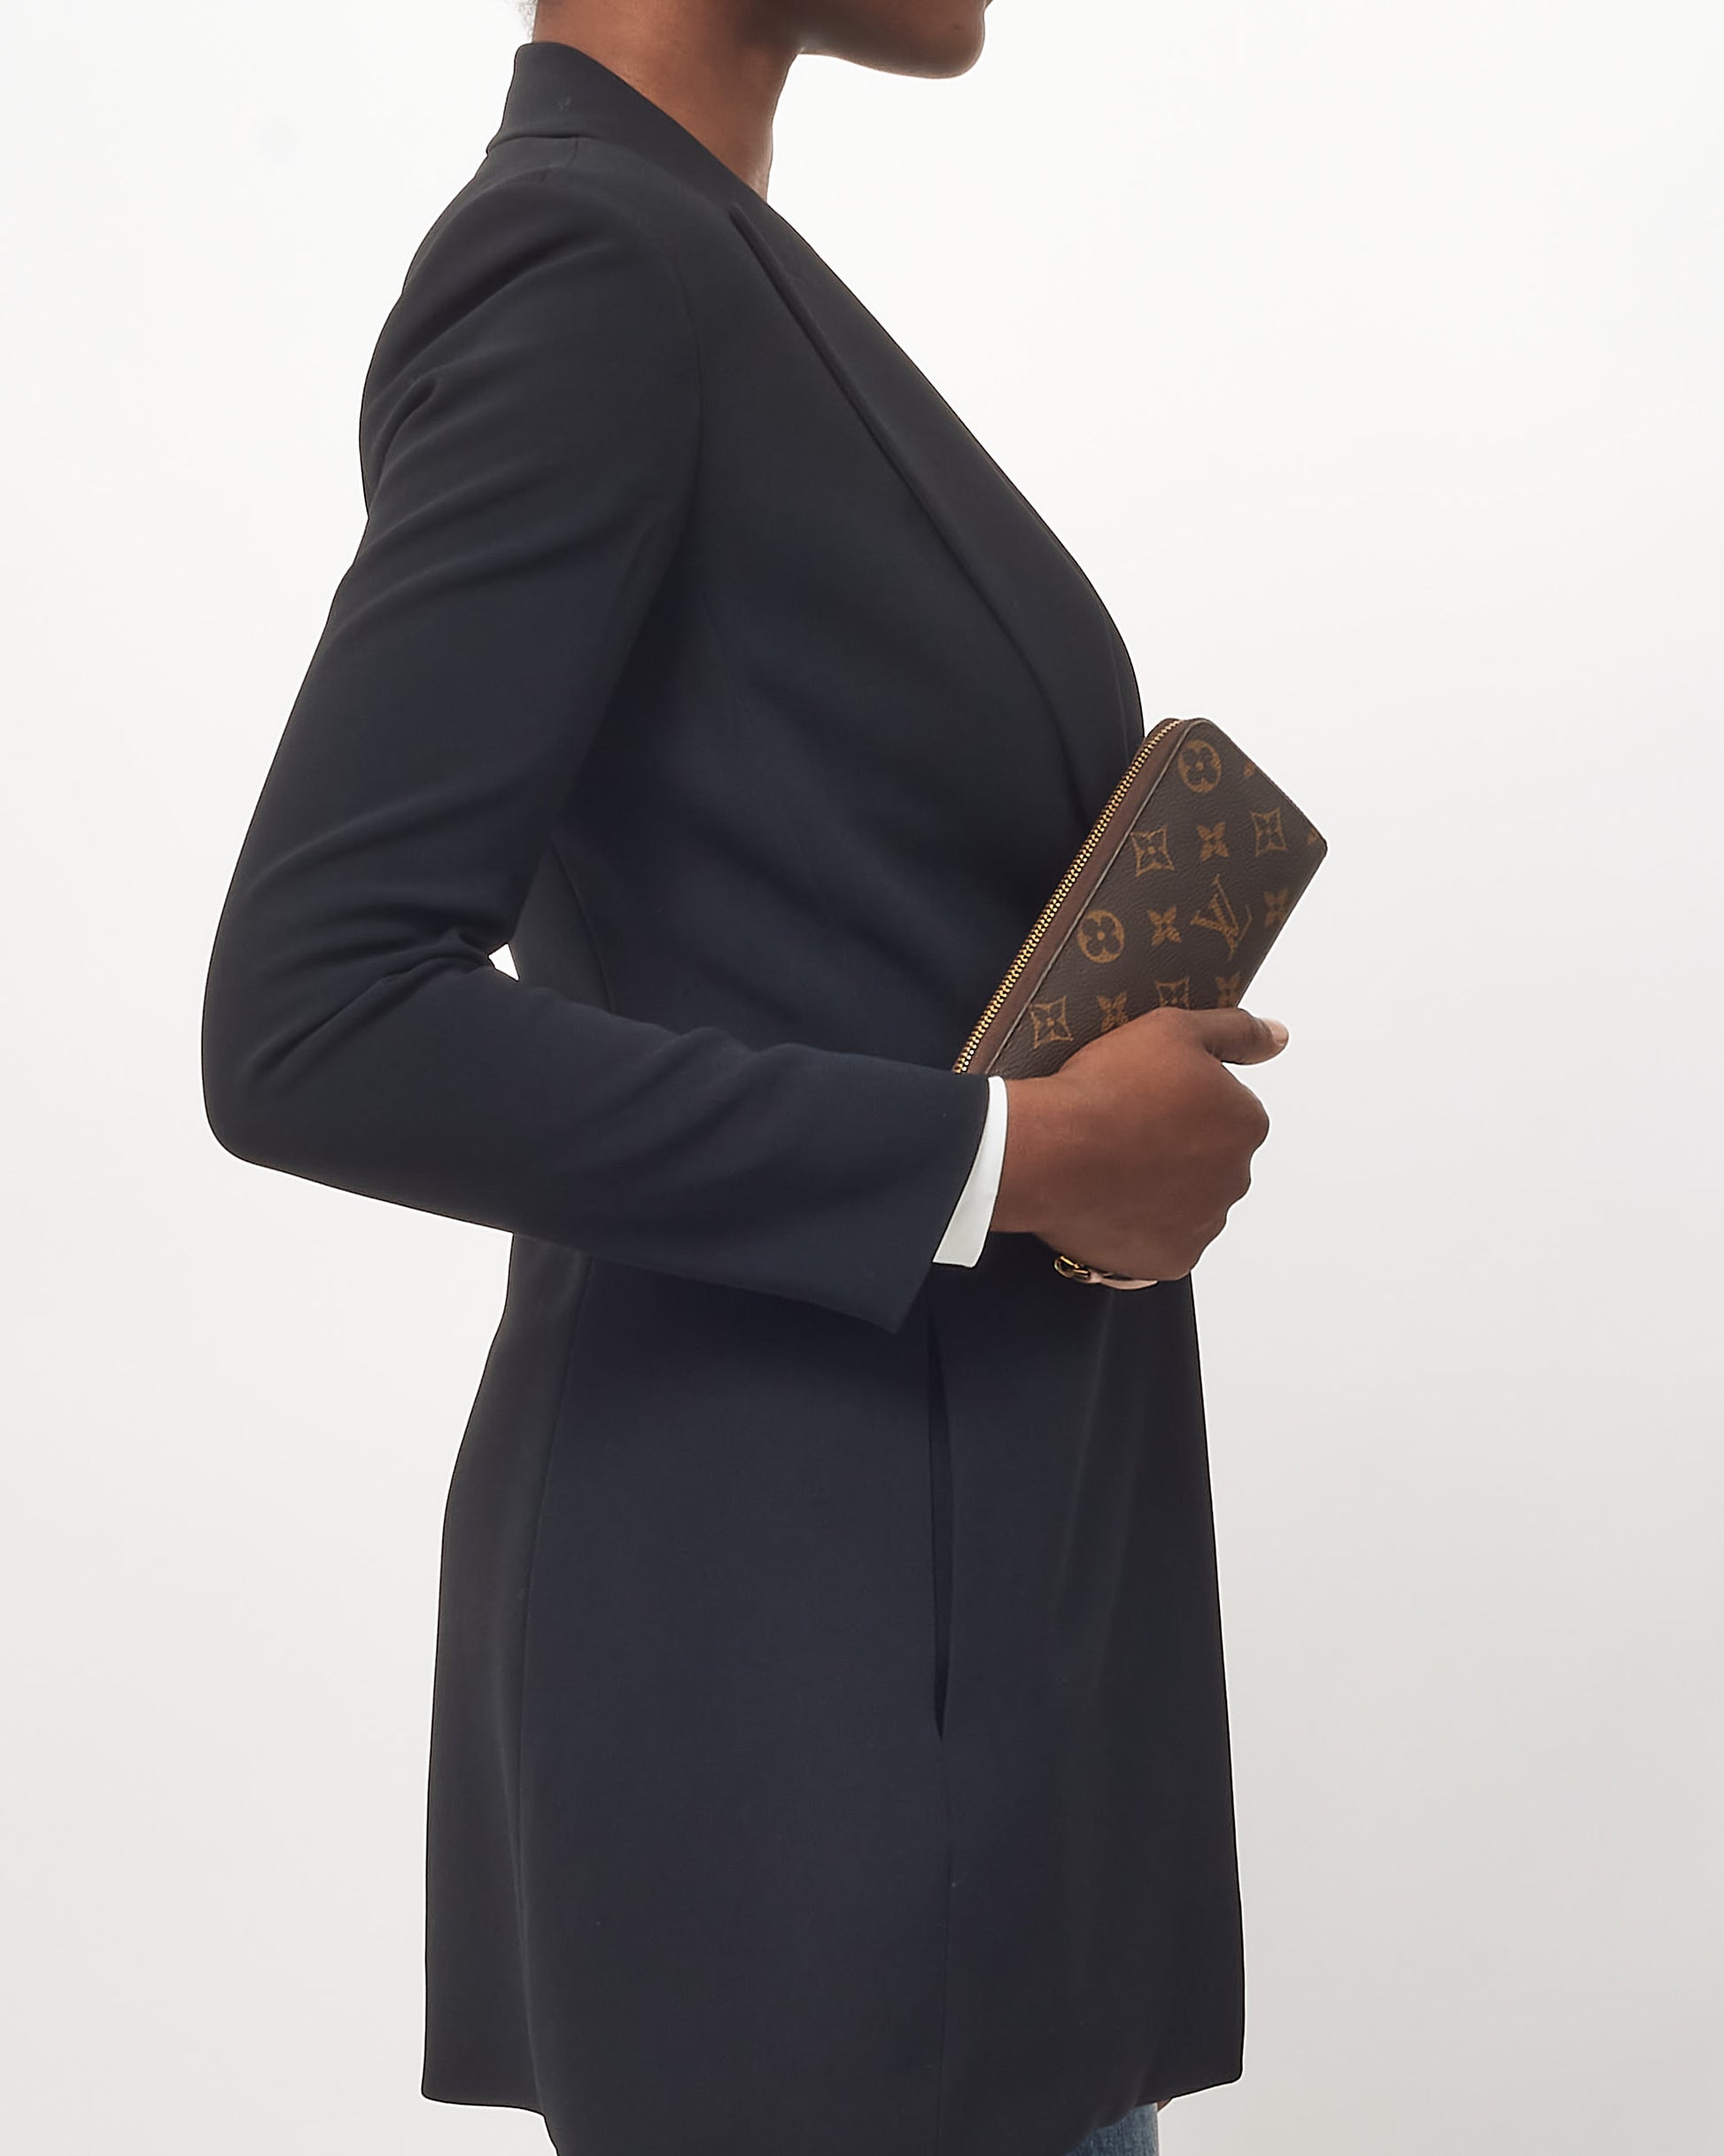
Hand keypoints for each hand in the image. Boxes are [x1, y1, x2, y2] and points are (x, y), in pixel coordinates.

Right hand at [990, 1006, 1287, 1279]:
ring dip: (1161, 1190)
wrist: (1050, 1150)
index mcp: (1246, 1123)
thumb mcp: (1173, 1029)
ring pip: (1187, 1203)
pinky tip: (1109, 1202)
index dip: (1182, 1101)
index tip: (1146, 1097)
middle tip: (1125, 1131)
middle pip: (1210, 1160)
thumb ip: (1237, 1031)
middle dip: (1177, 1149)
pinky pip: (1162, 1242)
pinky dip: (1141, 1228)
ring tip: (1111, 1168)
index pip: (1226, 1111)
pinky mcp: (1172, 1259)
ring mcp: (1205, 1224)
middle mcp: (1237, 1177)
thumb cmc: (1106, 1088)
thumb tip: (1278, 1037)